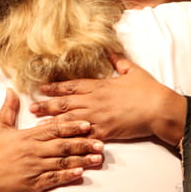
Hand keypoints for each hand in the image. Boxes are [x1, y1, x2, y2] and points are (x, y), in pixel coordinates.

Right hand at [0, 88, 103, 191]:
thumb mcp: (0, 131)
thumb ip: (8, 110)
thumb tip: (11, 90)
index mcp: (28, 137)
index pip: (53, 129)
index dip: (72, 126)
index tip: (88, 124)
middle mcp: (33, 151)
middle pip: (62, 145)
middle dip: (83, 143)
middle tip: (101, 142)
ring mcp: (35, 168)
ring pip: (62, 162)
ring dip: (81, 160)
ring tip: (97, 158)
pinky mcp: (34, 184)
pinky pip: (54, 178)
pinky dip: (68, 176)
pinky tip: (81, 173)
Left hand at [34, 54, 186, 145]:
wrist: (158, 108)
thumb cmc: (148, 89)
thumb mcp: (133, 71)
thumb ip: (119, 61)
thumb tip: (110, 51)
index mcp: (101, 85)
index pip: (73, 86)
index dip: (56, 87)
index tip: (42, 88)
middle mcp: (95, 100)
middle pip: (66, 102)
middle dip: (48, 105)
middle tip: (32, 108)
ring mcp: (98, 116)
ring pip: (69, 119)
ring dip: (52, 122)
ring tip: (37, 125)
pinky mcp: (105, 131)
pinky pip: (83, 135)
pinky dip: (70, 138)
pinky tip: (59, 141)